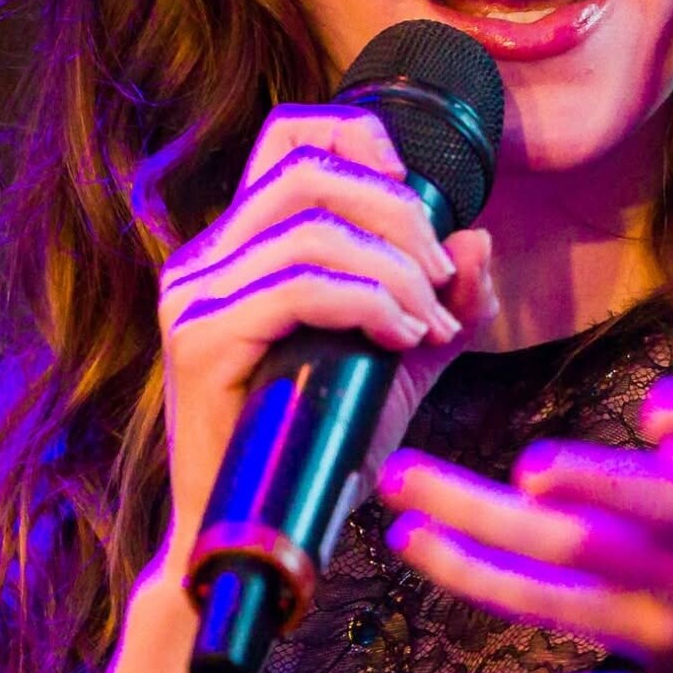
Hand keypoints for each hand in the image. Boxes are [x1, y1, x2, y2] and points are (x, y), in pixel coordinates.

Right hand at [140, 105, 498, 586]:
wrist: (267, 535)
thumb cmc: (325, 444)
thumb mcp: (401, 361)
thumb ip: (443, 303)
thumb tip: (477, 241)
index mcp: (240, 244)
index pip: (288, 136)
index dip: (361, 139)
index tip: (419, 200)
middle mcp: (206, 256)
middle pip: (309, 170)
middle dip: (398, 212)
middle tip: (439, 277)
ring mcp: (195, 296)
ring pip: (312, 230)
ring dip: (393, 269)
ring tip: (426, 322)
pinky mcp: (201, 340)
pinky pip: (301, 288)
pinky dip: (369, 302)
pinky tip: (401, 337)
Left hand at [377, 211, 672, 672]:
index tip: (658, 408)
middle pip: (638, 511)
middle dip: (584, 487)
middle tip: (527, 466)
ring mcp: (671, 589)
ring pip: (569, 564)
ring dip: (482, 532)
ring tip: (407, 493)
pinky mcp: (635, 632)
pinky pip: (544, 608)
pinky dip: (478, 579)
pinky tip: (418, 541)